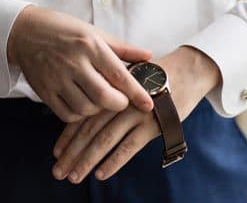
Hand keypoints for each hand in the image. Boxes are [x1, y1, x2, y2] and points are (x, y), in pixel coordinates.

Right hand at [5, 6, 154, 122]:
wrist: (27, 32)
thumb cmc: (66, 30)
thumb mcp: (95, 32)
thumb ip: (122, 47)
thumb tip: (148, 56)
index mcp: (91, 46)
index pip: (118, 74)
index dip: (136, 92)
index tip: (148, 104)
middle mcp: (75, 63)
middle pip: (102, 96)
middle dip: (118, 104)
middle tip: (123, 102)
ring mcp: (58, 79)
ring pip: (85, 108)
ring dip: (98, 110)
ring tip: (103, 101)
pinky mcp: (44, 92)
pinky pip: (66, 114)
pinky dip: (79, 116)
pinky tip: (85, 106)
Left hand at [51, 46, 220, 183]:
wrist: (190, 70)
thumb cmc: (158, 77)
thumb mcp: (131, 78)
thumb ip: (112, 93)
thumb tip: (85, 117)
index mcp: (114, 87)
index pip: (86, 114)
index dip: (69, 134)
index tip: (56, 152)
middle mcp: (122, 100)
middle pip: (91, 129)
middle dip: (72, 153)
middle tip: (58, 172)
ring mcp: (138, 112)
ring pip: (106, 139)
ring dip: (87, 160)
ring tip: (75, 176)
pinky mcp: (154, 123)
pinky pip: (129, 146)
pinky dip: (114, 161)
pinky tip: (101, 173)